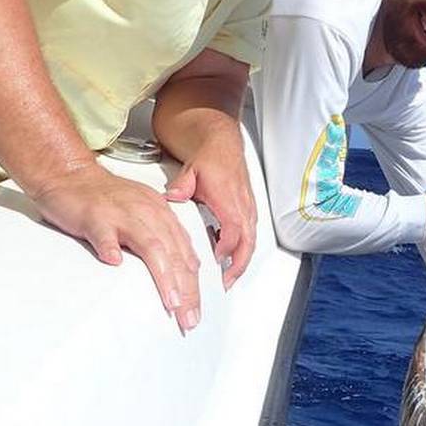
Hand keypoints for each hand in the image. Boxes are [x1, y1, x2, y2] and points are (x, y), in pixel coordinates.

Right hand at [33, 164, 200, 331]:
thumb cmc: (104, 198)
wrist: (70, 173)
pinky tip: (113, 261)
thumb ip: (163, 239)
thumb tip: (183, 270)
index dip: (193, 285)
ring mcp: (121, 214)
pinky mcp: (94, 215)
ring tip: (171, 301)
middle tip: (189, 317)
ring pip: (149, 244)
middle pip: (174, 253)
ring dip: (164, 273)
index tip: (195, 311)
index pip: (184, 254)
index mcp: (161, 215)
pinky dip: (109, 246)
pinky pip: (103, 232)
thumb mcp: (144, 216)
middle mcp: (147, 213)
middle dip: (185, 289)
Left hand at [165, 121, 256, 287]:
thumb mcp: (192, 168)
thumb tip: (174, 195)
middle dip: (239, 264)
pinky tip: (230, 260)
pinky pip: (250, 235)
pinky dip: (242, 250)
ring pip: (251, 241)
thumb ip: (183, 184)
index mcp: (229, 198)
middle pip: (248, 241)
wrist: (222, 143)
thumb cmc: (210, 157)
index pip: (234, 228)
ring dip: (242, 261)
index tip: (218, 259)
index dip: (227, 246)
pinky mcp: (247, 210)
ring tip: (229, 278)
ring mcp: (247, 208)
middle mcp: (242, 205)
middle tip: (226, 282)